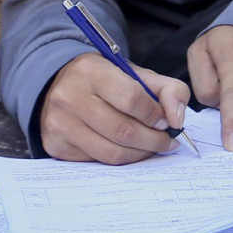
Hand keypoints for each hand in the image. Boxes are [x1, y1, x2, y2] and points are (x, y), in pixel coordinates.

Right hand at [39, 53, 189, 163]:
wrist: (60, 86)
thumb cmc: (105, 80)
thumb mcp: (136, 73)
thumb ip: (167, 89)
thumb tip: (177, 119)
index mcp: (90, 71)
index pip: (131, 99)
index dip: (155, 114)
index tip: (167, 121)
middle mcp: (69, 97)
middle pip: (123, 131)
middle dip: (153, 140)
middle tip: (167, 142)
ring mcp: (59, 124)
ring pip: (111, 152)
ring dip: (140, 154)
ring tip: (152, 147)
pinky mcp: (55, 145)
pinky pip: (96, 161)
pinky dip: (119, 159)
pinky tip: (128, 150)